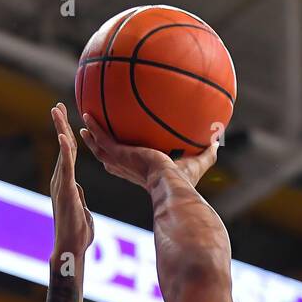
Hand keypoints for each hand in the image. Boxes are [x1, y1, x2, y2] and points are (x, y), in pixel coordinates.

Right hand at [50, 103, 93, 258]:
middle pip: (63, 147)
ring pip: (63, 152)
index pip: (69, 153)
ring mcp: (62, 184)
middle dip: (60, 125)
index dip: (68, 135)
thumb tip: (78, 193)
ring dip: (60, 130)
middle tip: (58, 105)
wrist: (70, 247)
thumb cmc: (78, 233)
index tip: (66, 118)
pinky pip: (66, 167)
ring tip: (57, 111)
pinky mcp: (65, 190)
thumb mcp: (81, 209)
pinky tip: (65, 137)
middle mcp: (61, 179)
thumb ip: (78, 198)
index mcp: (66, 182)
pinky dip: (65, 151)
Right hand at [80, 115, 221, 192]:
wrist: (172, 186)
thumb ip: (208, 152)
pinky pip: (102, 139)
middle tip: (91, 136)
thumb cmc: (186, 182)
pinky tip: (87, 114)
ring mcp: (122, 162)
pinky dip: (95, 127)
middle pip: (108, 157)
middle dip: (99, 147)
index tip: (118, 150)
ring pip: (99, 149)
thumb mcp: (199, 162)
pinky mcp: (119, 155)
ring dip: (90, 138)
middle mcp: (129, 168)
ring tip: (82, 126)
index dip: (121, 159)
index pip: (128, 166)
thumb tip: (219, 141)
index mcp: (142, 172)